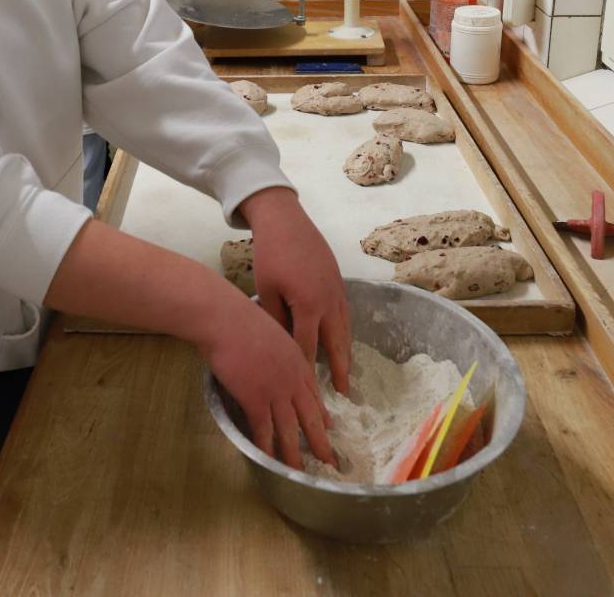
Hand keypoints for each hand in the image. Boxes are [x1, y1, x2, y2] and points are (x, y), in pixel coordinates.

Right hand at [43, 218, 334, 470]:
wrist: (224, 318)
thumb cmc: (239, 319)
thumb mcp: (269, 331)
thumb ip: (276, 350)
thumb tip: (270, 360)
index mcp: (297, 359)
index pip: (314, 392)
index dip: (321, 413)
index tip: (328, 426)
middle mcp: (293, 377)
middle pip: (310, 416)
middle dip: (320, 441)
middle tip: (329, 459)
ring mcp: (276, 389)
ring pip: (290, 429)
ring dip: (295, 453)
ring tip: (300, 471)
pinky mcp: (255, 398)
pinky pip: (264, 429)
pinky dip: (267, 447)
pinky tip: (269, 459)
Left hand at [240, 187, 352, 394]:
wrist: (285, 220)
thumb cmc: (271, 255)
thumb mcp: (266, 290)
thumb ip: (276, 320)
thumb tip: (280, 345)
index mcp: (308, 306)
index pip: (308, 348)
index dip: (307, 371)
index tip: (308, 391)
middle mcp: (328, 302)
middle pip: (336, 344)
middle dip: (340, 369)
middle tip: (344, 394)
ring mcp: (337, 291)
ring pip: (345, 329)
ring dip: (346, 353)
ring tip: (347, 374)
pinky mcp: (339, 281)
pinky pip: (346, 314)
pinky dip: (346, 332)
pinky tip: (343, 340)